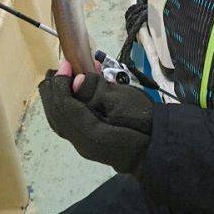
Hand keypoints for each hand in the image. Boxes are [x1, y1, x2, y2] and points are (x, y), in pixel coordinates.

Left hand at [38, 64, 153, 176]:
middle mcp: (81, 141)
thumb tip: (77, 81)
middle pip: (56, 114)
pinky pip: (70, 120)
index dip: (61, 83)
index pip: (63, 106)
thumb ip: (98, 91)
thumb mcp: (124, 101)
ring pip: (60, 118)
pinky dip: (69, 102)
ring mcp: (84, 142)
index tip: (67, 64)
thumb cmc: (146, 123)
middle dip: (56, 89)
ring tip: (67, 76)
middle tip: (62, 68)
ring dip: (61, 94)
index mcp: (89, 133)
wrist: (158, 148)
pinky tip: (77, 89)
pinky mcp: (90, 138)